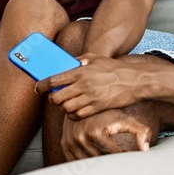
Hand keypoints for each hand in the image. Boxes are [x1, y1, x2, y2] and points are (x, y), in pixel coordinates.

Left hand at [39, 54, 156, 119]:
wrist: (135, 80)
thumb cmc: (114, 68)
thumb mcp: (95, 59)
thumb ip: (78, 61)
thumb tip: (65, 65)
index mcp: (80, 71)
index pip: (53, 80)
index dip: (42, 85)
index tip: (38, 88)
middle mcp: (83, 85)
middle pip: (57, 97)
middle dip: (52, 99)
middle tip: (53, 98)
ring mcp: (91, 98)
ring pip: (66, 108)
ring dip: (63, 108)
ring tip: (65, 104)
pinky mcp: (98, 108)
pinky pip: (78, 115)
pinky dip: (73, 115)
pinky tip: (75, 110)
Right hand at [60, 108, 154, 160]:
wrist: (83, 101)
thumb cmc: (108, 112)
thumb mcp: (125, 119)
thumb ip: (141, 132)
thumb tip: (146, 151)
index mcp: (95, 133)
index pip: (114, 156)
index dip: (124, 158)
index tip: (131, 157)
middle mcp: (80, 139)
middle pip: (101, 162)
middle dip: (112, 163)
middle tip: (121, 162)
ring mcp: (70, 143)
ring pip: (88, 164)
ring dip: (99, 165)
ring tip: (109, 161)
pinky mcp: (65, 145)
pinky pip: (76, 162)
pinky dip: (86, 164)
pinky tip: (96, 160)